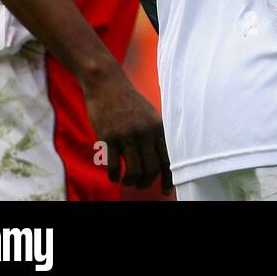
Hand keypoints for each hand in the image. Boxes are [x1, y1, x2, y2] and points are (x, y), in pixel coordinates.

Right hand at [82, 67, 170, 191]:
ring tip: (126, 180)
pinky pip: (114, 166)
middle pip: (152, 169)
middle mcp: (146, 133)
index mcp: (158, 128)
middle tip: (139, 184)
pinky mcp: (109, 137)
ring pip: (134, 171)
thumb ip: (155, 135)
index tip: (166, 191)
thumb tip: (161, 159)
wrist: (108, 85)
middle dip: (146, 182)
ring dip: (130, 181)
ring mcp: (127, 135)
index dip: (168, 178)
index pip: (168, 159)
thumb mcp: (150, 116)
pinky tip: (113, 176)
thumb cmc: (129, 102)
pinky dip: (114, 176)